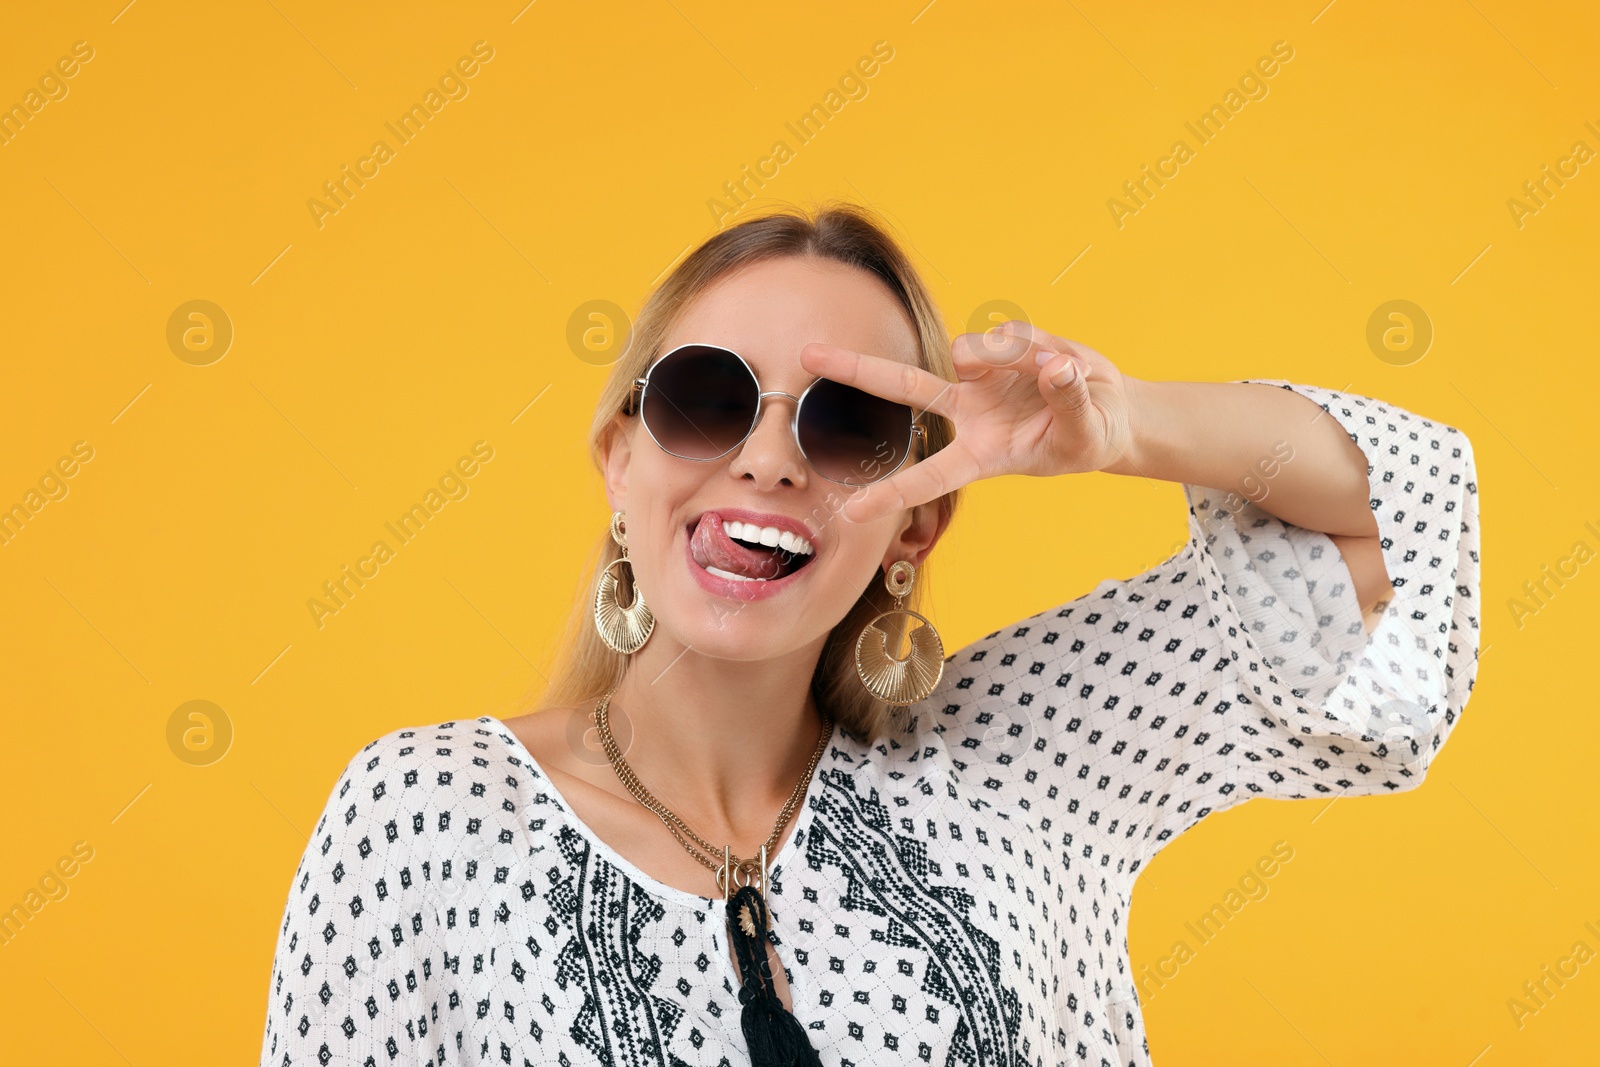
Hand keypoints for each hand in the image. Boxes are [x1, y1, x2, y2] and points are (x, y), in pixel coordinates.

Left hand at [800, 321, 1139, 521]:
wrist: (1112, 412)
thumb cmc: (1089, 437)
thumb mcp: (1086, 433)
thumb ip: (1067, 401)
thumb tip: (1054, 366)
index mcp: (981, 455)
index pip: (930, 476)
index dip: (893, 493)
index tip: (851, 513)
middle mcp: (969, 412)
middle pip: (904, 387)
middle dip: (856, 369)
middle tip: (807, 355)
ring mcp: (983, 377)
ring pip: (972, 350)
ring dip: (1012, 355)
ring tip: (1059, 372)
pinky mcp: (1005, 347)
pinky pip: (1010, 333)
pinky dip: (1038, 345)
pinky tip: (1061, 361)